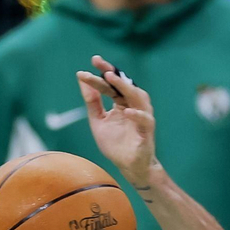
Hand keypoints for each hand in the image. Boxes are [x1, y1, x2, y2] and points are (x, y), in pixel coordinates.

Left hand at [77, 55, 158, 188]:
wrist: (129, 166)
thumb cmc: (115, 143)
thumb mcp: (98, 121)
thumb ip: (92, 102)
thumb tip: (82, 80)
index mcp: (122, 102)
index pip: (111, 85)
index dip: (101, 74)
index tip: (89, 63)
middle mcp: (134, 106)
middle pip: (124, 85)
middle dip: (112, 73)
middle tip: (99, 63)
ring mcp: (142, 117)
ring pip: (138, 98)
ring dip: (125, 87)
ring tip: (111, 78)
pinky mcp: (147, 132)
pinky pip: (145, 121)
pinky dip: (137, 115)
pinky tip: (126, 111)